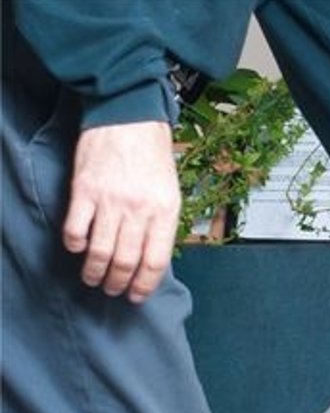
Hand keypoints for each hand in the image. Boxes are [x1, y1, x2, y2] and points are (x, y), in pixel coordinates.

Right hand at [66, 121, 179, 302]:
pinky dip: (75, 244)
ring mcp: (110, 201)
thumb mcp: (170, 192)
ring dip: (94, 271)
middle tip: (111, 289)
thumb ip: (162, 224)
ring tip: (92, 278)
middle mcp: (138, 210)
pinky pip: (76, 228)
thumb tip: (152, 258)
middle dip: (117, 283)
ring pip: (100, 251)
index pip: (155, 262)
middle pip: (126, 261)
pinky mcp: (84, 190)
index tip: (136, 295)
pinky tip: (77, 248)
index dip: (144, 285)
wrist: (128, 117)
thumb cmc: (151, 156)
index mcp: (164, 212)